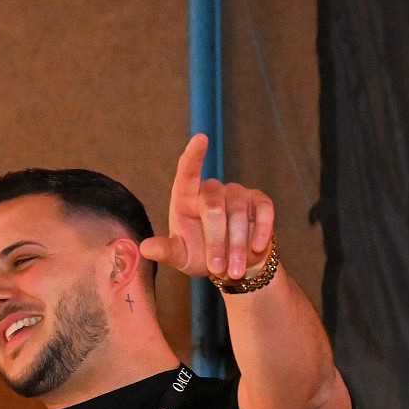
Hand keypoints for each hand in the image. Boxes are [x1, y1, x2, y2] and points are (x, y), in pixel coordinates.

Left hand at [139, 133, 275, 280]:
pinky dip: (261, 230)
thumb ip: (165, 251)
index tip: (201, 138)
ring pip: (237, 214)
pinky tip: (257, 248)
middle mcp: (211, 190)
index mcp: (186, 197)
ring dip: (236, 246)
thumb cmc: (201, 257)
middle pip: (213, 208)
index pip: (188, 171)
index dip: (194, 155)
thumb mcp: (181, 257)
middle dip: (215, 242)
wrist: (233, 266)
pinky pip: (263, 210)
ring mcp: (236, 193)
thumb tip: (145, 248)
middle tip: (217, 268)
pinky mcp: (258, 201)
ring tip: (233, 270)